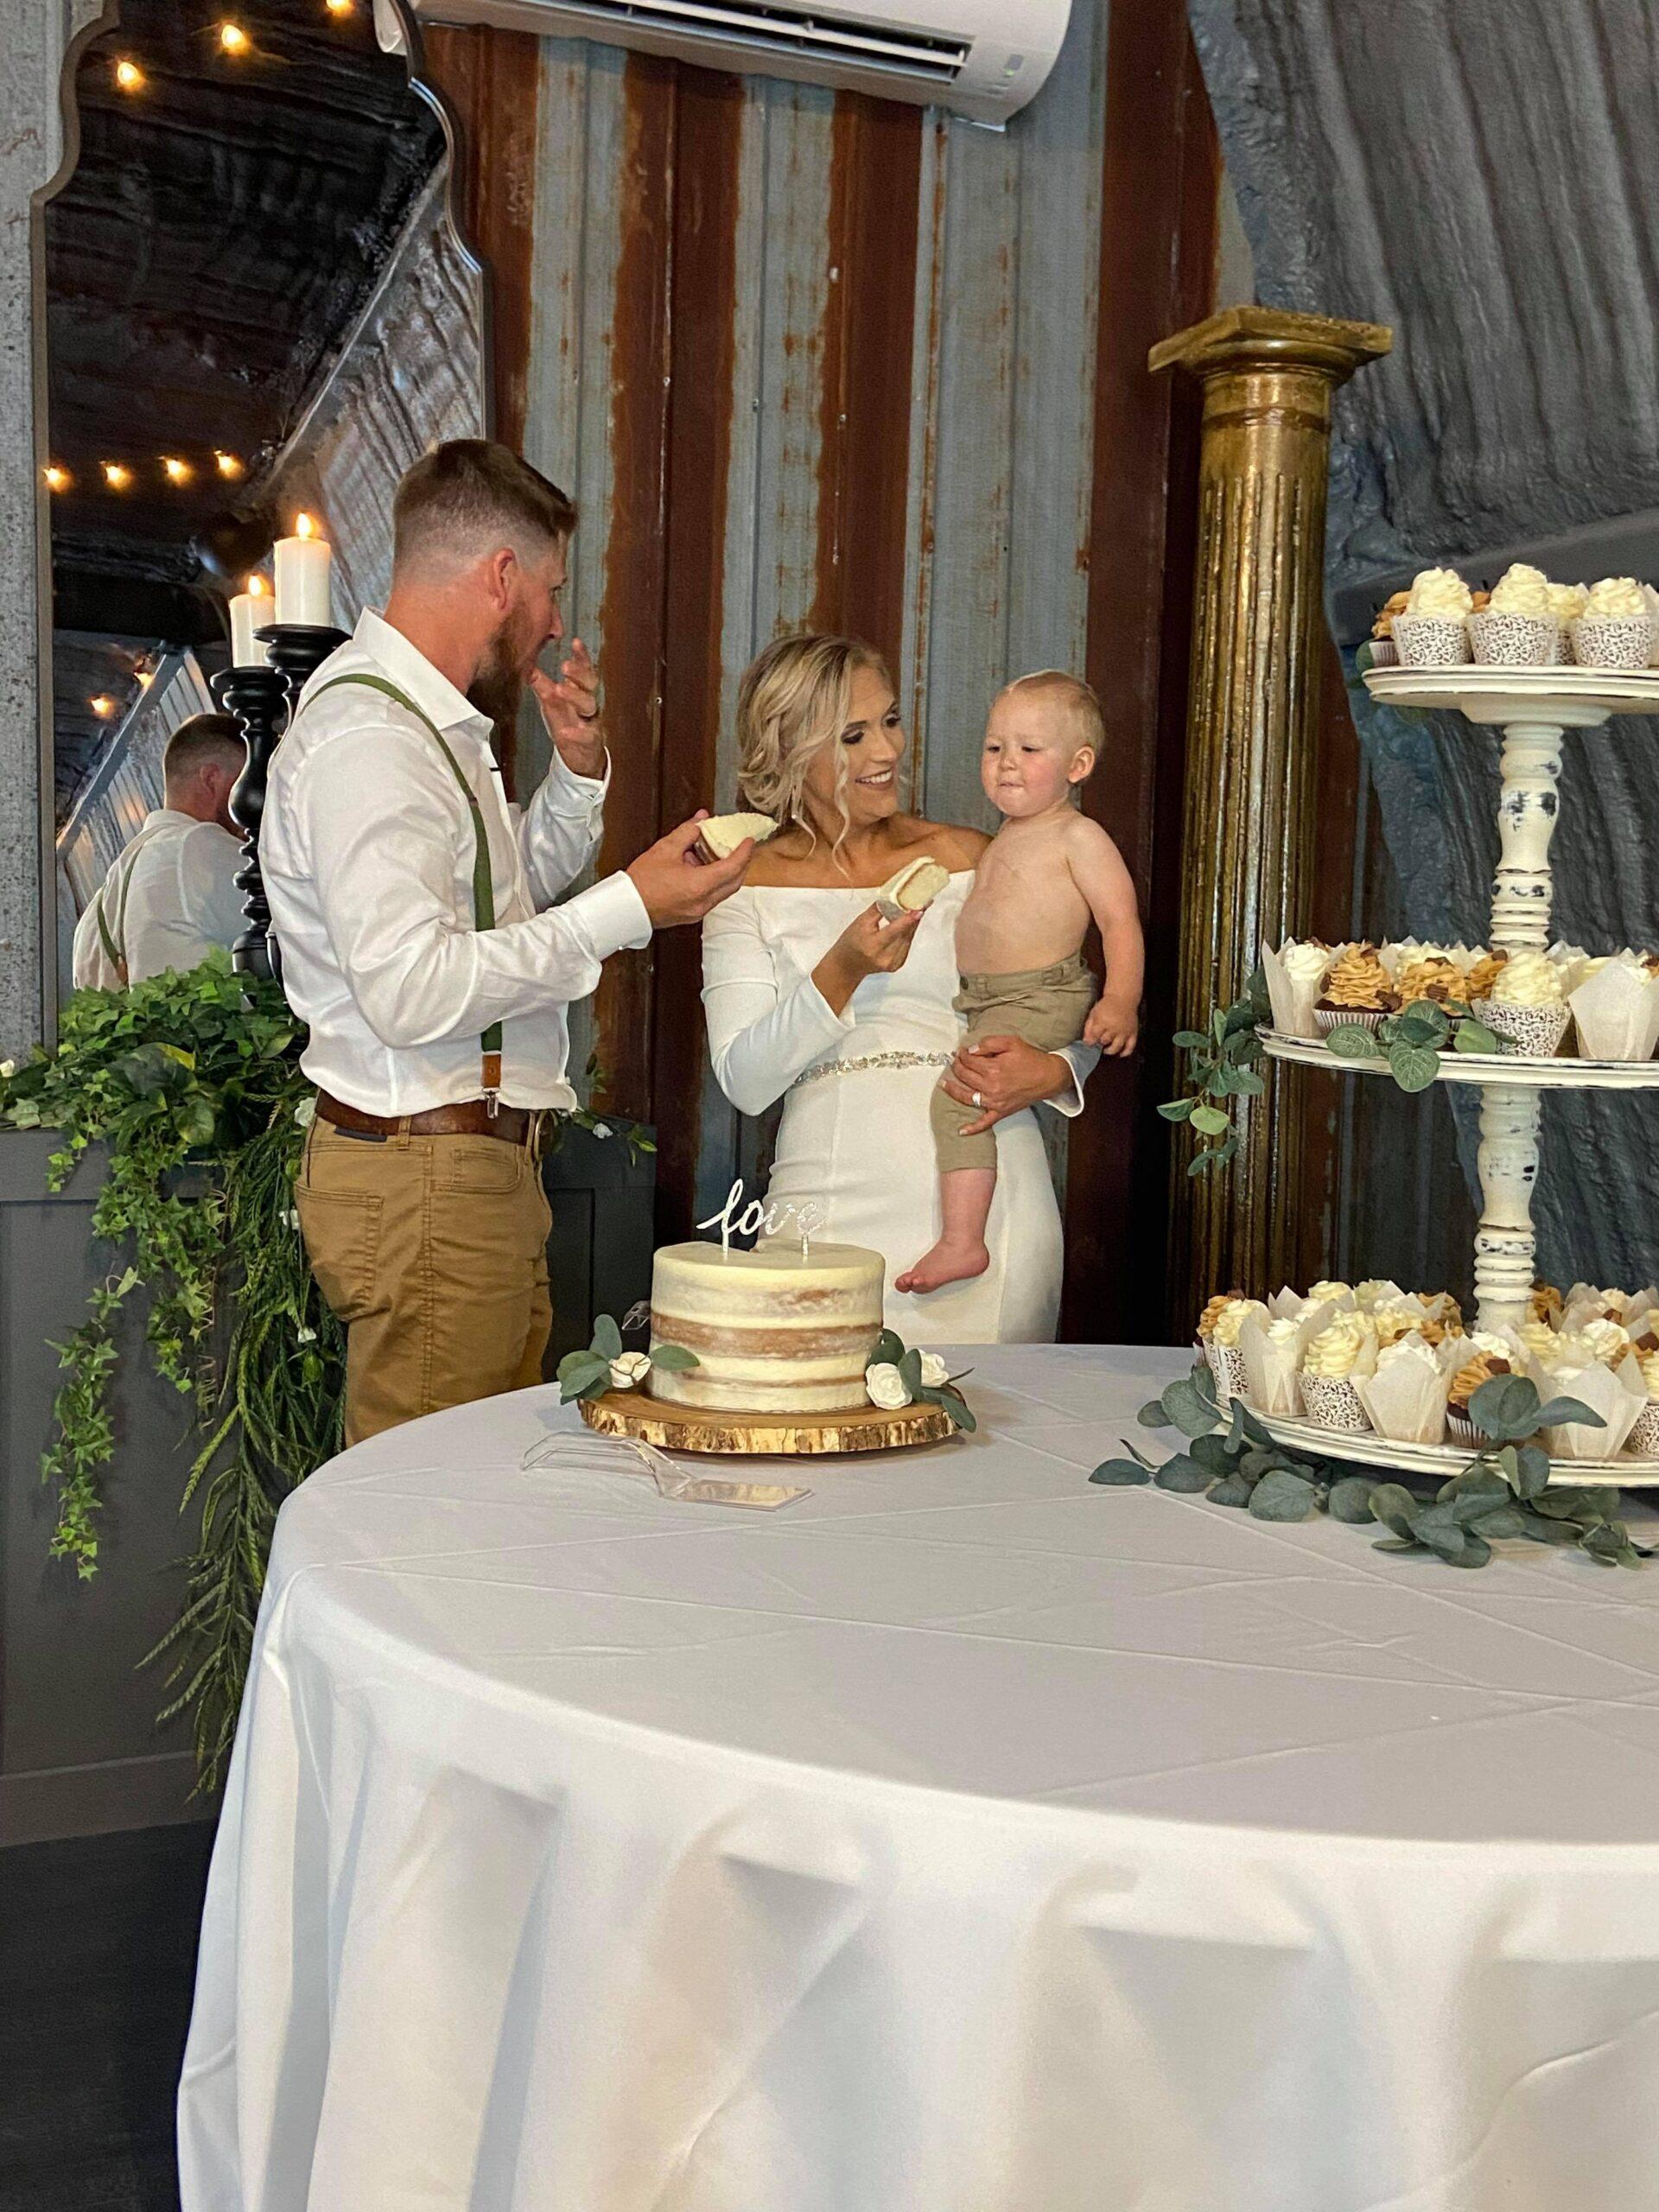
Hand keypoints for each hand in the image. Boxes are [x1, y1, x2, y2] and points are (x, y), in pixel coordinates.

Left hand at [530, 637, 605, 779]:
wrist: (579, 757)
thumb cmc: (567, 724)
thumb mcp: (552, 702)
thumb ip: (542, 685)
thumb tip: (527, 665)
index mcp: (580, 691)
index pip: (584, 670)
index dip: (581, 656)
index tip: (575, 642)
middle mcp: (588, 703)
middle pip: (590, 683)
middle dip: (579, 673)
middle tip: (565, 666)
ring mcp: (591, 722)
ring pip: (589, 705)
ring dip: (575, 696)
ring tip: (560, 690)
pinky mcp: (591, 741)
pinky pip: (587, 735)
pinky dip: (576, 733)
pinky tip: (565, 732)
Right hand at [627, 813, 751, 927]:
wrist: (625, 908)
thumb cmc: (640, 884)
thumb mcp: (665, 850)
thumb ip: (687, 832)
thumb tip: (701, 821)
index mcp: (699, 885)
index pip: (733, 867)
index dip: (744, 852)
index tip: (748, 841)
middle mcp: (703, 902)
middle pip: (734, 882)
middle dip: (741, 864)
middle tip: (741, 848)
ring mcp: (699, 911)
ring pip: (724, 891)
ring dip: (727, 874)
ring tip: (718, 856)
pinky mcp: (692, 915)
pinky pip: (713, 897)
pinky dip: (715, 883)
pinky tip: (703, 870)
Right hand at [812, 904, 922, 1014]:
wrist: (848, 965)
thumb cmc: (851, 942)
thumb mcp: (860, 922)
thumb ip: (879, 909)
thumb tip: (895, 896)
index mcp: (873, 946)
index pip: (894, 931)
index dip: (908, 919)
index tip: (920, 909)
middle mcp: (884, 957)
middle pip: (905, 934)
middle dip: (913, 918)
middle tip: (920, 903)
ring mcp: (892, 963)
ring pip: (908, 939)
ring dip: (912, 924)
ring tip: (914, 910)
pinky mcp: (897, 965)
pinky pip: (907, 945)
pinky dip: (908, 933)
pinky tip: (907, 924)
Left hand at [940, 1033, 1071, 1135]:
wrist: (1049, 1076)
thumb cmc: (1031, 1059)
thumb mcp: (1011, 1042)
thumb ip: (988, 1043)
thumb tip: (970, 1050)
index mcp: (993, 1068)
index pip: (969, 1061)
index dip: (962, 1054)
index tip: (960, 1051)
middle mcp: (991, 1086)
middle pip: (965, 1076)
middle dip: (957, 1067)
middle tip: (955, 1061)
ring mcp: (995, 1101)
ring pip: (967, 1097)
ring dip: (953, 1091)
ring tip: (944, 1084)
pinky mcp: (1001, 1111)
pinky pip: (984, 1123)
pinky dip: (973, 1128)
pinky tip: (961, 1131)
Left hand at [1085, 995, 1138, 1055]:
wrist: (1123, 997)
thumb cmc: (1107, 1005)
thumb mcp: (1094, 1013)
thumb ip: (1088, 1027)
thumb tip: (1086, 1041)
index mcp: (1103, 1021)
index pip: (1094, 1037)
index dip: (1090, 1042)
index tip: (1089, 1043)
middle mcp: (1115, 1027)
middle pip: (1105, 1041)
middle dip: (1099, 1043)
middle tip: (1098, 1042)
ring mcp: (1124, 1031)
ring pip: (1117, 1046)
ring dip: (1110, 1050)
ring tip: (1106, 1049)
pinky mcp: (1133, 1033)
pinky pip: (1130, 1046)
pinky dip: (1126, 1052)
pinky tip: (1120, 1054)